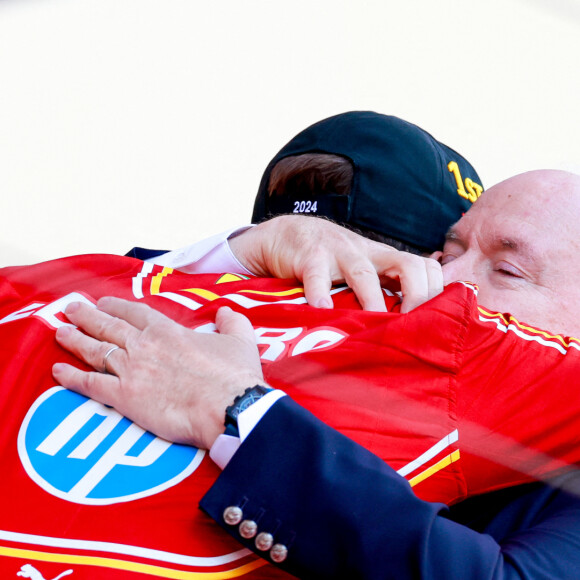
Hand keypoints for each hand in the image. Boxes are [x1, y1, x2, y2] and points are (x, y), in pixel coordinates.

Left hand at [52, 298, 263, 448]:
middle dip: (87, 316)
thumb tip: (224, 313)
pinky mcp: (125, 397)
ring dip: (75, 340)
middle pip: (108, 326)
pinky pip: (90, 384)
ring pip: (95, 350)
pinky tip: (58, 371)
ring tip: (60, 332)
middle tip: (71, 309)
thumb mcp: (239, 339)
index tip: (104, 302)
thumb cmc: (234, 376)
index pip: (134, 312)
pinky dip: (72, 377)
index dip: (116, 306)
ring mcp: (131, 370)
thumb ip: (231, 321)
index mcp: (167, 330)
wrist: (228, 407)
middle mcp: (143, 345)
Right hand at [229, 215, 441, 312]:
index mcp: (384, 260)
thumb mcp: (361, 270)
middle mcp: (368, 254)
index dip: (436, 291)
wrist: (285, 235)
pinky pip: (317, 278)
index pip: (426, 267)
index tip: (435, 322)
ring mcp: (339, 253)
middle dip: (418, 295)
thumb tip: (407, 326)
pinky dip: (320, 296)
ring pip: (364, 273)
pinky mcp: (310, 258)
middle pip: (408, 264)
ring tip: (375, 326)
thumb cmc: (328, 262)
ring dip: (373, 301)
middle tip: (412, 329)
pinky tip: (322, 312)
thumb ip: (381, 290)